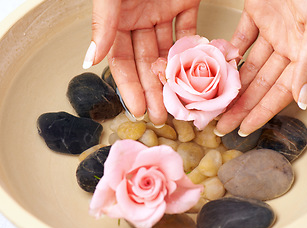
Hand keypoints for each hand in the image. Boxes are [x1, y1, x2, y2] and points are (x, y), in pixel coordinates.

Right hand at [83, 0, 200, 124]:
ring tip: (177, 102)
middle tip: (159, 115)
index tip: (137, 109)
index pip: (122, 61)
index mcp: (118, 19)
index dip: (129, 87)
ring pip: (167, 51)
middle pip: (145, 62)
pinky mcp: (184, 1)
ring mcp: (162, 11)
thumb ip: (103, 24)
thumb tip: (91, 59)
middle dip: (152, 91)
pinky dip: (191, 47)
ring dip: (172, 76)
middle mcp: (139, 18)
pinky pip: (189, 29)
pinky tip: (192, 68)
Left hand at [215, 0, 306, 136]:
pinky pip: (240, 39)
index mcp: (303, 52)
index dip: (262, 112)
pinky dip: (228, 53)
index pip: (279, 92)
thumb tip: (302, 99)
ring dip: (231, 86)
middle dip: (240, 106)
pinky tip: (217, 69)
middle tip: (220, 125)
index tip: (243, 129)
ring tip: (214, 104)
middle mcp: (286, 45)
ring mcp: (270, 30)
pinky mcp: (256, 13)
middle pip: (258, 84)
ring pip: (247, 66)